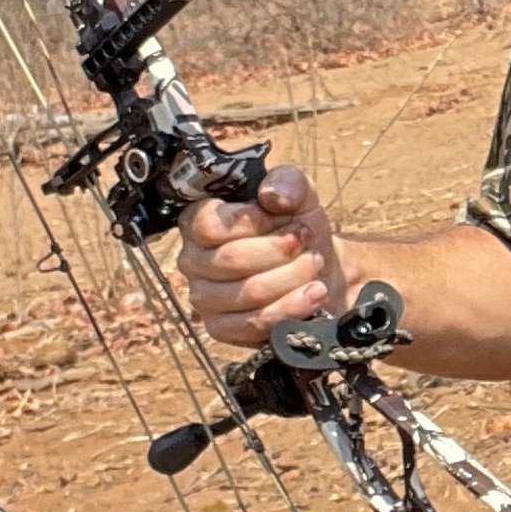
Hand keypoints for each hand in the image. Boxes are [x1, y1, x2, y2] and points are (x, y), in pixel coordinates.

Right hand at [178, 164, 343, 348]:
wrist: (318, 268)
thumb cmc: (297, 227)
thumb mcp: (299, 195)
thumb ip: (287, 182)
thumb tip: (272, 195)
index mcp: (197, 222)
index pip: (210, 225)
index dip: (253, 222)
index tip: (286, 217)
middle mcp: (193, 261)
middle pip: (232, 260)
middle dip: (281, 250)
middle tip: (308, 242)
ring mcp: (204, 298)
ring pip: (248, 292)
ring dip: (292, 278)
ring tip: (315, 266)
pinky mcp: (222, 329)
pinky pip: (254, 323)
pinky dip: (291, 308)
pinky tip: (313, 294)